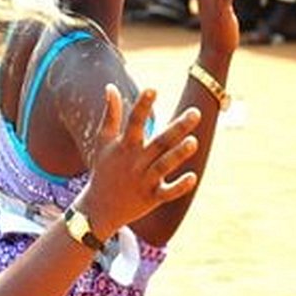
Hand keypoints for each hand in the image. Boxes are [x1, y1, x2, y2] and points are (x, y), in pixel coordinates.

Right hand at [79, 86, 201, 236]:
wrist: (99, 208)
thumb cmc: (104, 169)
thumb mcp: (104, 141)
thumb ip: (111, 114)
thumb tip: (110, 86)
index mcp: (125, 146)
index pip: (134, 122)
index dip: (142, 106)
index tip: (152, 89)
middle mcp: (136, 162)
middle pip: (159, 142)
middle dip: (177, 128)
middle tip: (196, 112)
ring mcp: (144, 180)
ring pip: (164, 166)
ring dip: (179, 155)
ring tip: (194, 141)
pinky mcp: (152, 198)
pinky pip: (167, 193)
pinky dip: (179, 187)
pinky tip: (193, 177)